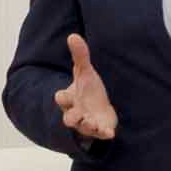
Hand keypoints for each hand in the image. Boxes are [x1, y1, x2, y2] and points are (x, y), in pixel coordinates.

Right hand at [55, 31, 120, 145]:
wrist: (100, 108)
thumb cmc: (88, 90)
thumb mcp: (85, 72)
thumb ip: (80, 56)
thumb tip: (73, 35)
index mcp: (70, 98)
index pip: (62, 98)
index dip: (61, 98)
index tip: (61, 96)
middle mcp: (76, 112)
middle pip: (69, 118)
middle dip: (72, 117)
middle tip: (74, 117)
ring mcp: (87, 122)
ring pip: (84, 127)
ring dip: (88, 125)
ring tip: (93, 124)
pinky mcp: (100, 129)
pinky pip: (100, 134)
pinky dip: (104, 134)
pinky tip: (110, 133)